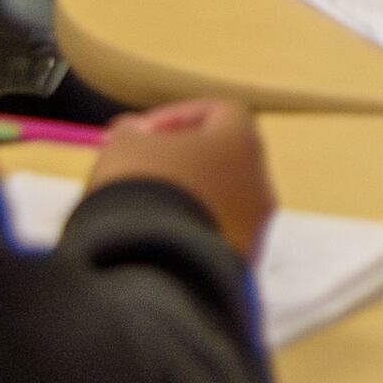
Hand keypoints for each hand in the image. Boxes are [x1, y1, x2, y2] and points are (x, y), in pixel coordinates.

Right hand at [86, 99, 274, 258]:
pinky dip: (187, 236)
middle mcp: (259, 183)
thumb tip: (132, 131)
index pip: (220, 113)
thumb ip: (131, 133)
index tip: (140, 134)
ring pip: (219, 204)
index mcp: (242, 142)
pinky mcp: (242, 266)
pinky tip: (152, 246)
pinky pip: (214, 241)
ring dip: (184, 201)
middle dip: (179, 161)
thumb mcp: (123, 149)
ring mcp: (255, 229)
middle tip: (137, 172)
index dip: (176, 117)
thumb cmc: (140, 194)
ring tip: (138, 214)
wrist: (154, 270)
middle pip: (223, 160)